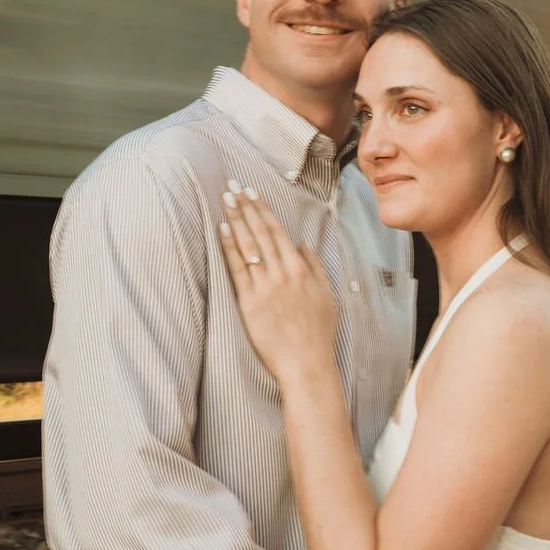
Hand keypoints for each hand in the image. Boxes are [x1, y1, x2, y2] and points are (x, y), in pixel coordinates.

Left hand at [215, 185, 338, 383]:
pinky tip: (223, 230)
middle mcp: (282, 273)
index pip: (277, 231)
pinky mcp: (249, 303)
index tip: (251, 192)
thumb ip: (315, 266)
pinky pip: (237, 269)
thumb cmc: (318, 332)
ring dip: (235, 220)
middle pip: (260, 232)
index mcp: (301, 269)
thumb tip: (303, 244)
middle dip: (245, 207)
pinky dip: (229, 248)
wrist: (306, 364)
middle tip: (232, 186)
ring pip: (248, 245)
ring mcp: (264, 287)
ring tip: (225, 200)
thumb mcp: (326, 295)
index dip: (262, 209)